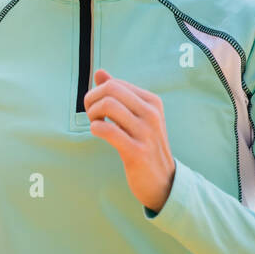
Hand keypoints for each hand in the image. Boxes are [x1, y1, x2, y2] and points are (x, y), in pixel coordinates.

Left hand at [84, 68, 175, 213]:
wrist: (163, 181)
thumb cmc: (144, 145)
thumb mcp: (136, 117)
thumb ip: (118, 95)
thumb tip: (100, 72)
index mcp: (152, 102)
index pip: (115, 84)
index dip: (97, 93)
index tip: (95, 108)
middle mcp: (152, 114)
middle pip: (110, 90)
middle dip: (91, 100)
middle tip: (91, 115)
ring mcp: (146, 132)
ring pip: (108, 106)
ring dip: (93, 114)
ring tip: (95, 124)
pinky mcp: (137, 151)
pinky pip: (108, 130)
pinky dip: (96, 128)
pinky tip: (98, 133)